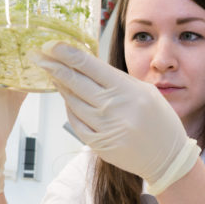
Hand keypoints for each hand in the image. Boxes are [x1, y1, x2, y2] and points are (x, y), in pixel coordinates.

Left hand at [33, 42, 199, 194]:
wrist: (167, 158)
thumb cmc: (159, 122)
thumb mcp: (145, 92)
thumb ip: (117, 79)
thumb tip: (88, 66)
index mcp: (126, 90)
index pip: (89, 66)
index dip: (66, 53)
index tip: (50, 45)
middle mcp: (113, 108)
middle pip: (74, 82)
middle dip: (53, 65)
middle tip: (37, 54)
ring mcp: (104, 128)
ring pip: (72, 102)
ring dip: (59, 86)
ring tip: (50, 73)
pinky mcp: (98, 144)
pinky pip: (76, 122)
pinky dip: (69, 109)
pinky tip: (67, 99)